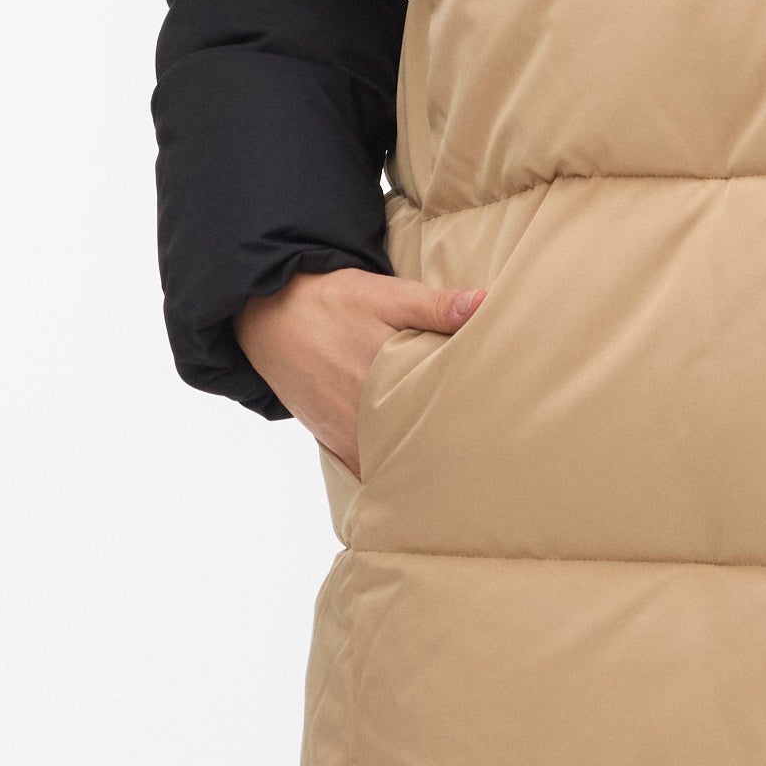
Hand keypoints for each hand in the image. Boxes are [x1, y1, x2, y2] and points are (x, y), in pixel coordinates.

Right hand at [235, 265, 484, 473]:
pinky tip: (414, 470)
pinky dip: (391, 472)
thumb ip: (435, 305)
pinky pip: (369, 470)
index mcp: (387, 378)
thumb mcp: (383, 294)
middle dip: (453, 454)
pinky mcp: (334, 443)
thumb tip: (484, 304)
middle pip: (422, 448)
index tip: (498, 433)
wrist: (267, 317)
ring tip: (456, 469)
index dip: (473, 428)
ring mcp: (348, 435)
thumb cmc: (329, 302)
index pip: (442, 414)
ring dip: (422, 467)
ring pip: (395, 466)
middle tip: (486, 456)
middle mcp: (365, 416)